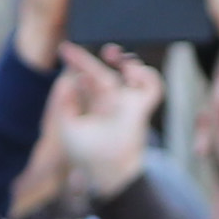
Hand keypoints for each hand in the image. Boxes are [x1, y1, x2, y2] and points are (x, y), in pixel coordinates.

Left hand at [50, 42, 164, 199]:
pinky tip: (132, 70)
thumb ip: (65, 105)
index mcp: (94, 103)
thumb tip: (65, 82)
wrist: (106, 170)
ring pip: (133, 74)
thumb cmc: (87, 153)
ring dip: (126, 61)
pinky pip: (152, 88)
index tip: (65, 48)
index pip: (86, 78)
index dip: (77, 63)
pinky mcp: (141, 108)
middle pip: (105, 72)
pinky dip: (147, 76)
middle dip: (96, 59)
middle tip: (81, 48)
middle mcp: (112, 100)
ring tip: (113, 54)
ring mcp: (128, 103)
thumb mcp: (68, 127)